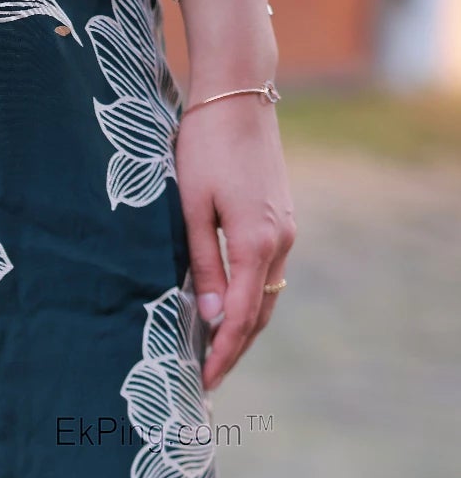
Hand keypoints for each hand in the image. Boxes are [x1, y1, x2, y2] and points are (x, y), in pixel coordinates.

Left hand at [175, 90, 294, 389]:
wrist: (238, 95)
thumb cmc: (203, 148)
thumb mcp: (191, 209)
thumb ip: (200, 265)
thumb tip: (208, 317)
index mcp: (255, 242)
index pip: (240, 316)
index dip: (221, 353)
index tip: (202, 382)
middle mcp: (279, 242)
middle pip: (259, 314)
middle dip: (233, 351)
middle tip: (205, 382)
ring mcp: (285, 231)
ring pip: (266, 296)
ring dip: (242, 330)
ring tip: (214, 356)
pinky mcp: (280, 221)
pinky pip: (267, 274)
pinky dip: (250, 301)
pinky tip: (228, 313)